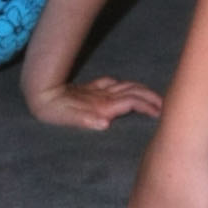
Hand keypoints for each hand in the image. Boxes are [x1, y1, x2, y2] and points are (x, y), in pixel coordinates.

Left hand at [24, 72, 162, 131]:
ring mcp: (98, 91)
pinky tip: (126, 88)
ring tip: (154, 98)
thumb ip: (85, 120)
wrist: (41, 92)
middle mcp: (103, 96)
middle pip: (133, 92)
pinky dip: (125, 86)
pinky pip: (113, 85)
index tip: (160, 112)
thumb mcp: (66, 118)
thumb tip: (104, 123)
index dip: (146, 105)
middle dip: (151, 97)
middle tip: (166, 105)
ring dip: (142, 91)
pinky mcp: (91, 89)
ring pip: (126, 87)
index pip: (130, 102)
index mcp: (101, 105)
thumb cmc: (53, 109)